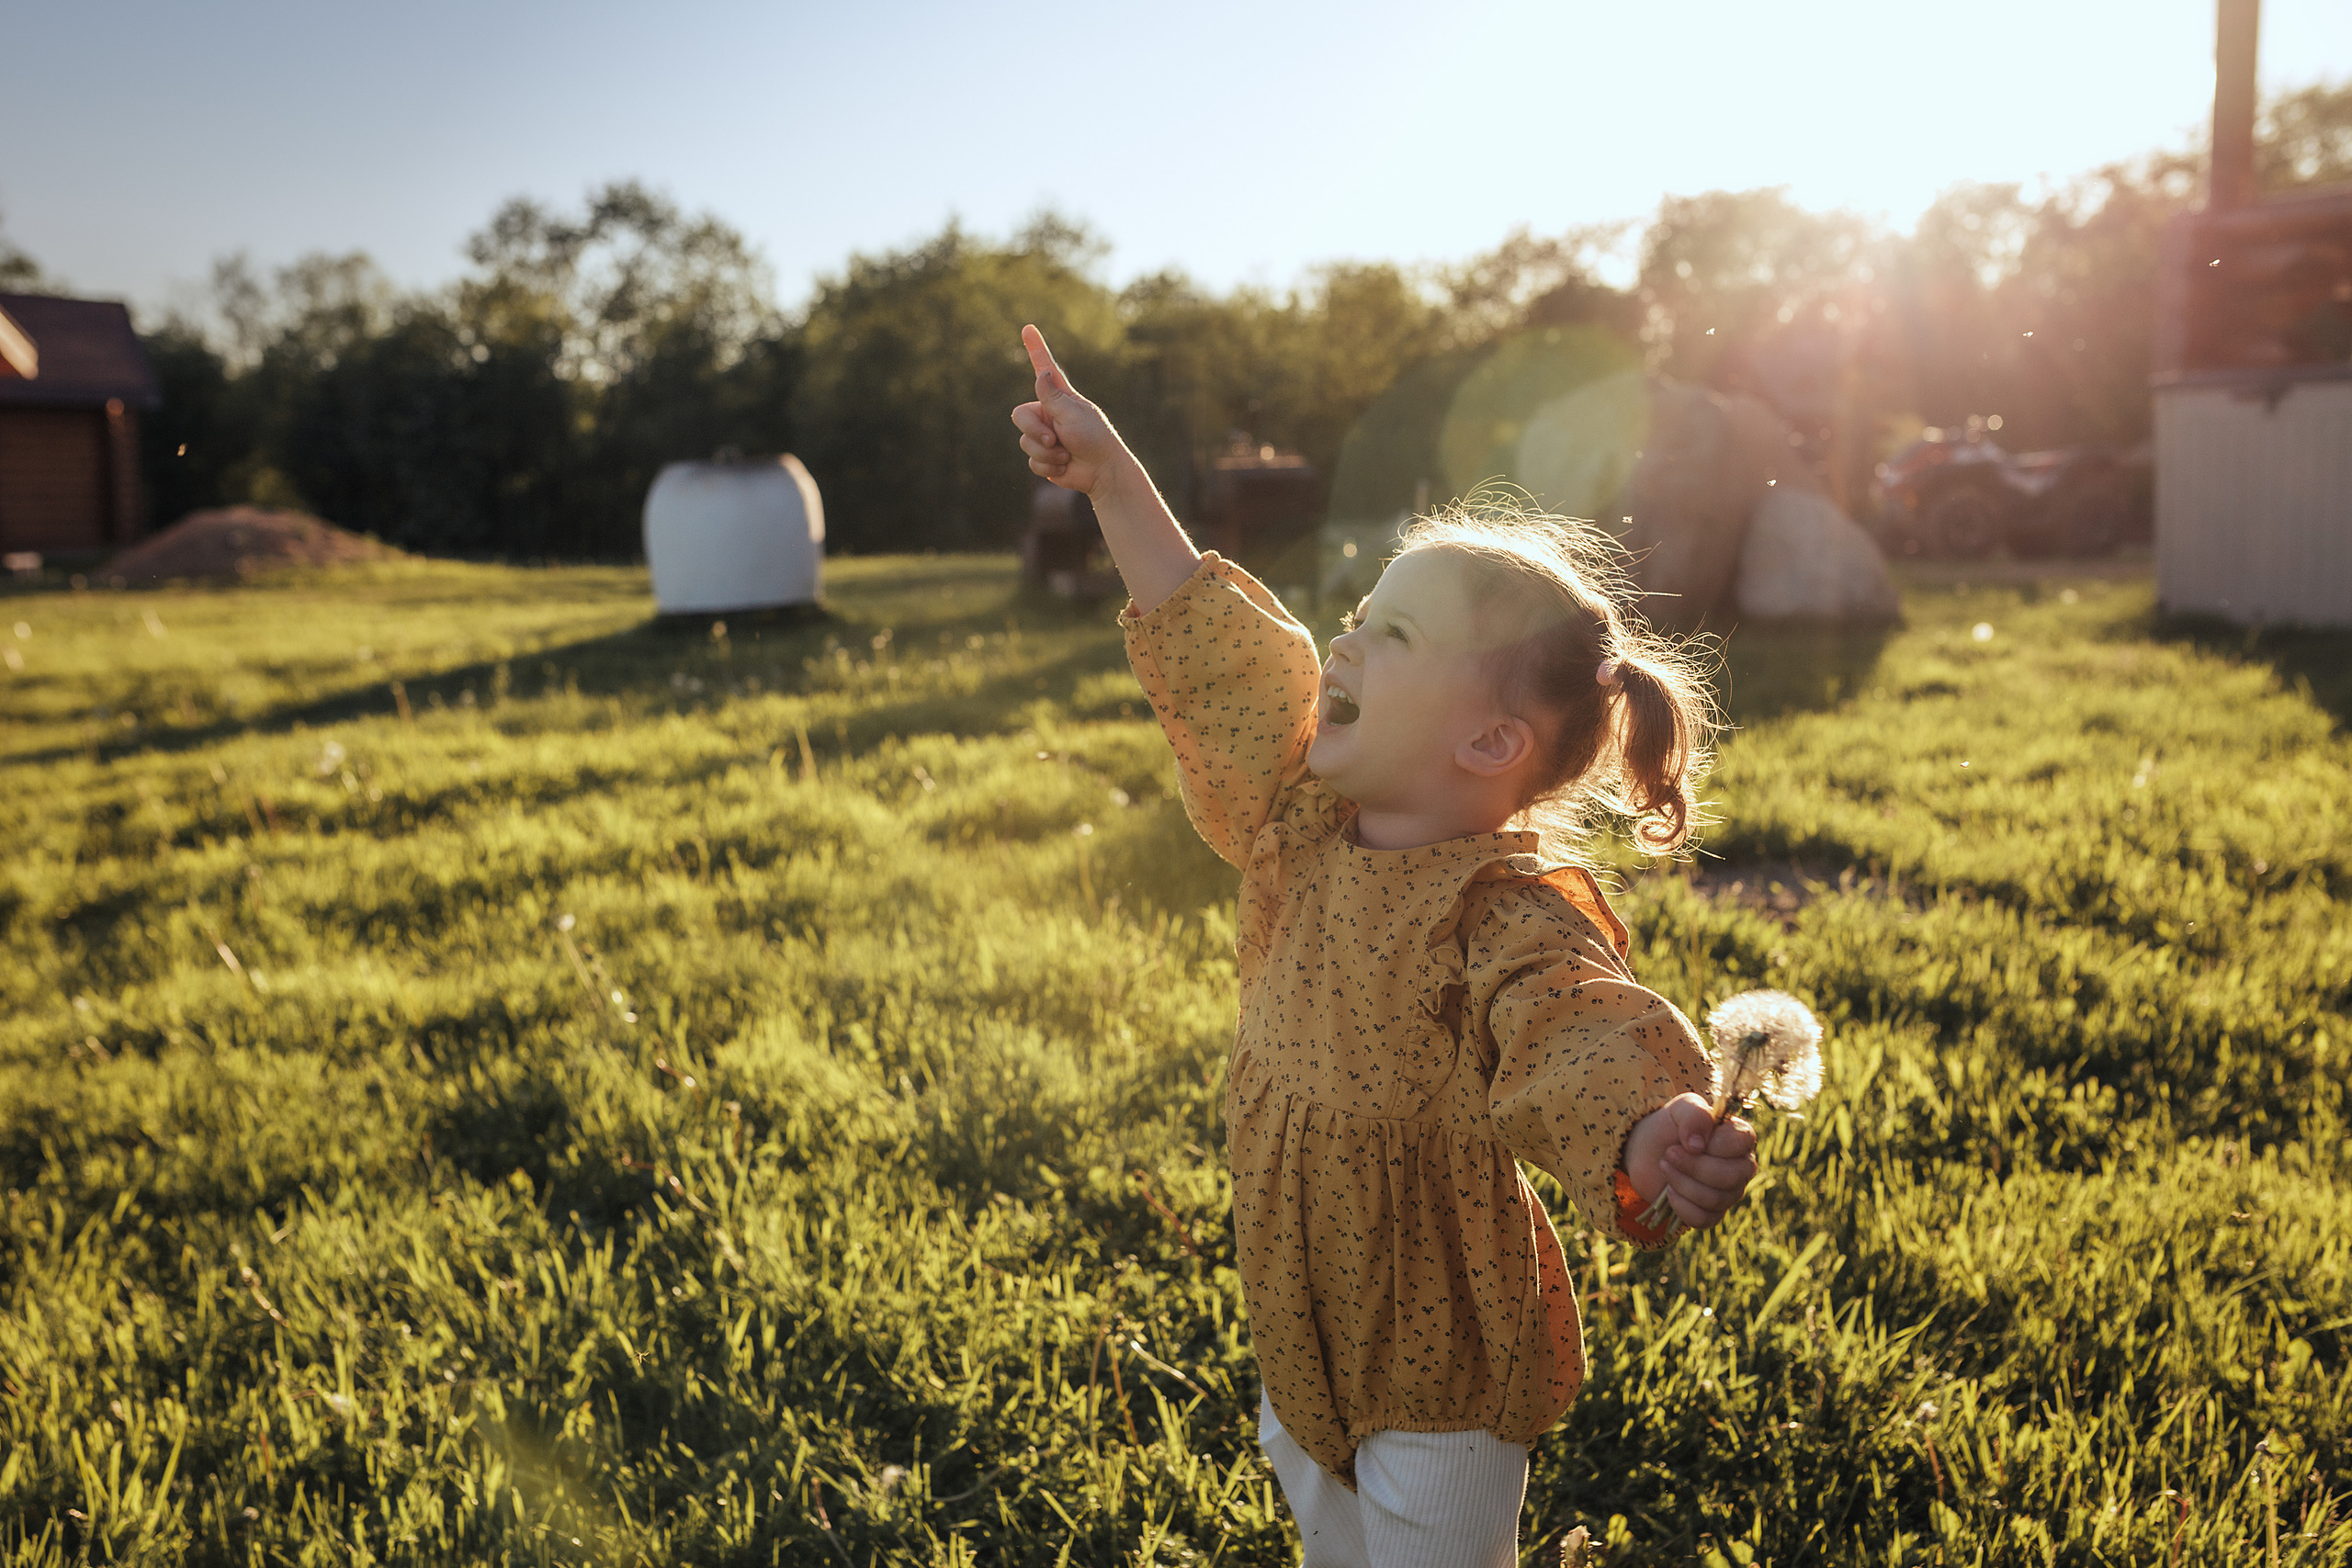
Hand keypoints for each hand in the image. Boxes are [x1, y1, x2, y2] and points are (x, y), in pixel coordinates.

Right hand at [1011, 324, 1122, 496]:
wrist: (1102, 471)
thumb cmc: (1094, 438)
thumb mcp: (1073, 413)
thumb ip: (1052, 396)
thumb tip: (1041, 374)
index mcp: (1059, 398)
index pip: (1044, 369)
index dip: (1036, 349)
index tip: (1028, 327)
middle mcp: (1049, 415)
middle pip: (1020, 416)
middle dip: (1035, 431)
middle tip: (1054, 439)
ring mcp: (1045, 436)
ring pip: (1024, 441)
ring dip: (1046, 452)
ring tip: (1065, 454)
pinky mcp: (1044, 458)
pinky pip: (1031, 461)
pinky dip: (1048, 466)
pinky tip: (1064, 466)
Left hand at [1623, 1093, 1757, 1230]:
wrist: (1645, 1153)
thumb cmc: (1669, 1127)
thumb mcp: (1679, 1109)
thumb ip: (1694, 1114)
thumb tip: (1698, 1145)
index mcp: (1739, 1137)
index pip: (1742, 1142)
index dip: (1713, 1143)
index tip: (1688, 1140)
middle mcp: (1741, 1167)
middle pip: (1730, 1177)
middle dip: (1692, 1166)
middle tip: (1669, 1153)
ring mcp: (1729, 1193)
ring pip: (1715, 1199)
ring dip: (1681, 1182)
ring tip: (1665, 1166)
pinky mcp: (1713, 1213)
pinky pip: (1703, 1219)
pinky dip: (1680, 1205)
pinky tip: (1669, 1191)